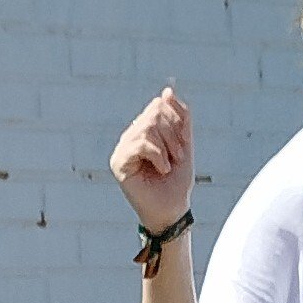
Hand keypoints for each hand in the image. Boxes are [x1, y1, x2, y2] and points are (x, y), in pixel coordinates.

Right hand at [111, 85, 194, 229]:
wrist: (173, 210)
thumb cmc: (177, 182)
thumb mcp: (184, 144)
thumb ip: (179, 118)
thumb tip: (167, 91)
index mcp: (144, 131)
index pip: (158, 106)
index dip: (176, 120)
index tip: (183, 145)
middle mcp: (130, 137)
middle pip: (153, 112)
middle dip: (173, 133)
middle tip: (178, 156)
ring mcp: (122, 149)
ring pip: (147, 126)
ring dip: (166, 146)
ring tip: (169, 165)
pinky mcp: (118, 162)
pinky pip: (140, 143)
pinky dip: (157, 154)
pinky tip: (162, 169)